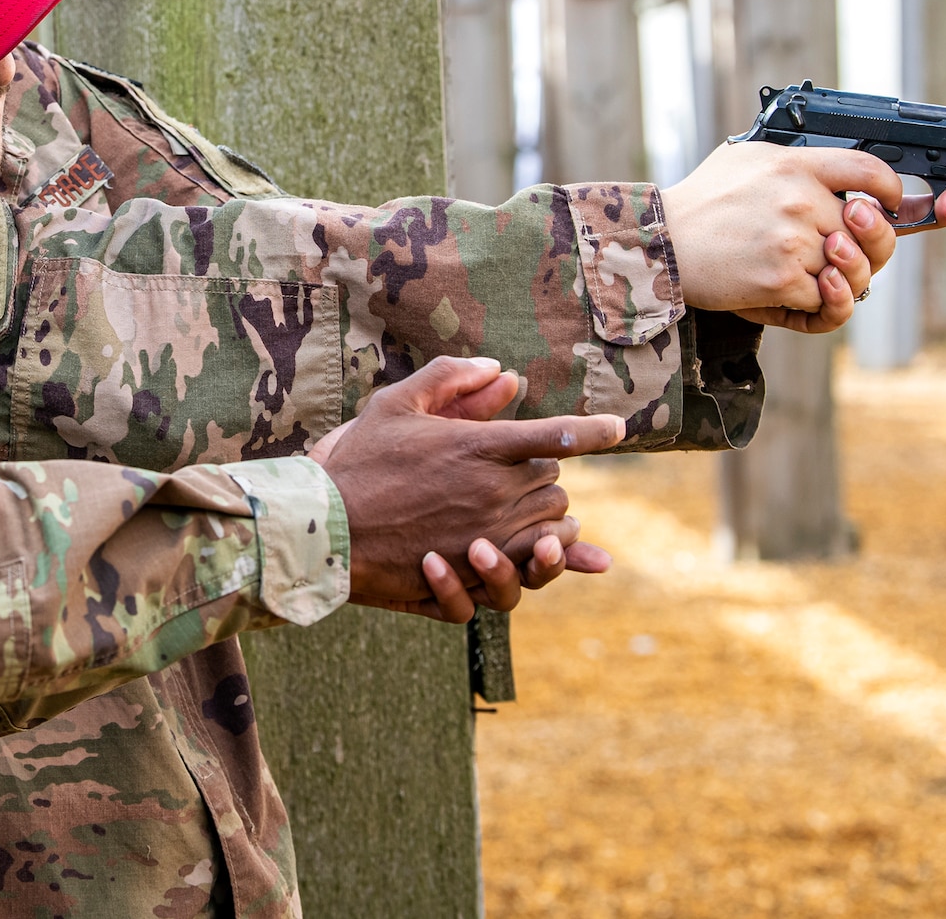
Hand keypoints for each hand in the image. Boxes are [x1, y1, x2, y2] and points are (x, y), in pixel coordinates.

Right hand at [316, 356, 624, 622]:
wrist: (323, 531)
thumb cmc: (357, 464)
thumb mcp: (393, 405)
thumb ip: (448, 379)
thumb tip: (499, 369)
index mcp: (477, 447)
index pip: (557, 435)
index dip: (595, 431)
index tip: (622, 429)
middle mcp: (491, 492)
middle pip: (554, 482)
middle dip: (541, 476)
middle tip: (512, 473)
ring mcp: (487, 537)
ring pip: (552, 525)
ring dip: (549, 517)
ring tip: (531, 512)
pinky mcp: (475, 575)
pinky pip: (533, 569)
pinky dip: (544, 560)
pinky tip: (543, 551)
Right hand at [662, 142, 945, 330]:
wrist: (658, 242)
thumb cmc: (700, 203)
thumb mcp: (747, 161)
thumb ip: (796, 165)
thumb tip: (843, 181)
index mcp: (795, 164)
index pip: (871, 170)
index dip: (891, 191)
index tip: (889, 204)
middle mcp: (800, 199)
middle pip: (871, 228)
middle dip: (870, 246)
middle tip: (846, 251)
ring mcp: (792, 240)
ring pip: (851, 270)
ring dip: (839, 279)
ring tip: (817, 276)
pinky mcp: (780, 279)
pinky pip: (825, 300)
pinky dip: (815, 304)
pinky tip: (793, 294)